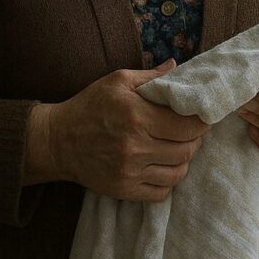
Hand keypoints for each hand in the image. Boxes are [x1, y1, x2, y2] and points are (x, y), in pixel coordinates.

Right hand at [25, 59, 208, 201]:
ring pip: (178, 173)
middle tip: (191, 132)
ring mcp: (129, 171)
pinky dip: (168, 180)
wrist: (56, 141)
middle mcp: (134, 146)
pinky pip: (161, 192)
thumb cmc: (90, 105)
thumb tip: (177, 66)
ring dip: (183, 160)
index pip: (187, 126)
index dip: (201, 122)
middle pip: (186, 150)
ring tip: (177, 147)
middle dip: (195, 140)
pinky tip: (163, 165)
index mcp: (136, 116)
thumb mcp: (118, 81)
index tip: (202, 116)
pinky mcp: (123, 189)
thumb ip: (151, 76)